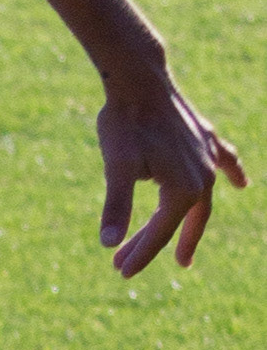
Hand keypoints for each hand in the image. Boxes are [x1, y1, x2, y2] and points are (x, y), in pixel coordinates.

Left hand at [98, 74, 245, 273]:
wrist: (138, 79)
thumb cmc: (125, 123)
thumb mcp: (117, 167)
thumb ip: (116, 205)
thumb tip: (107, 242)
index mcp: (184, 190)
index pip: (160, 233)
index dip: (139, 254)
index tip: (119, 270)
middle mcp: (204, 177)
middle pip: (178, 220)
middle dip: (154, 244)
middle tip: (126, 263)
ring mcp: (207, 157)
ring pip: (200, 200)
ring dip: (187, 224)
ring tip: (184, 250)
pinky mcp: (205, 138)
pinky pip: (225, 161)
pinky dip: (233, 171)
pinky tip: (242, 183)